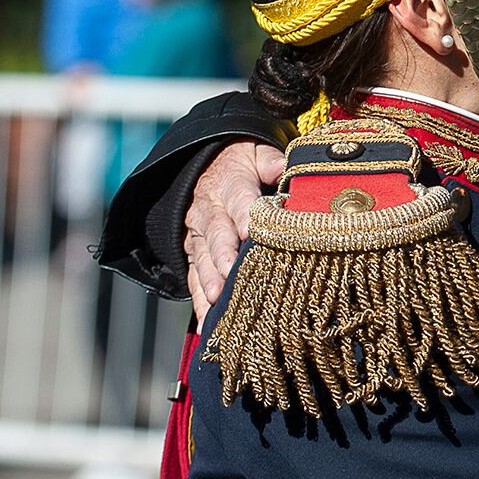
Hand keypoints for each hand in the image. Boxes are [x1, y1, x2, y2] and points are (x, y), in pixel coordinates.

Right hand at [185, 141, 284, 325]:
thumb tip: (284, 168)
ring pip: (201, 260)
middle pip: (216, 234)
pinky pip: (195, 280)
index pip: (238, 198)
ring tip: (218, 301)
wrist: (210, 168)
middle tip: (229, 272)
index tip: (251, 232)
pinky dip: (201, 303)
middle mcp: (209, 212)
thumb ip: (270, 161)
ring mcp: (199, 237)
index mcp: (230, 185)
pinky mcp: (195, 256)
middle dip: (222, 255)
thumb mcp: (256, 152)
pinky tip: (209, 325)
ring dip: (209, 281)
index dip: (245, 215)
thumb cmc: (244, 164)